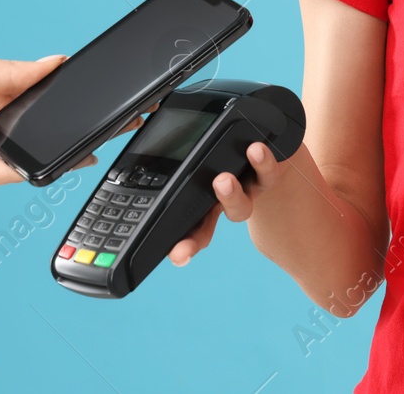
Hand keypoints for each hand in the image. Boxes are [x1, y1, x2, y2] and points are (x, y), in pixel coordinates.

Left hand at [0, 47, 151, 190]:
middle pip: (41, 123)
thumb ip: (5, 72)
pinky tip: (56, 160)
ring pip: (31, 151)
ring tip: (95, 137)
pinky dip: (32, 169)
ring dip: (61, 146)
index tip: (97, 81)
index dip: (66, 88)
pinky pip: (8, 174)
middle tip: (113, 114)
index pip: (37, 90)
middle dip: (75, 119)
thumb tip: (51, 64)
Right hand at [168, 140, 292, 266]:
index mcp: (204, 200)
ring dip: (230, 194)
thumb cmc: (231, 154)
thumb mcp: (201, 163)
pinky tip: (257, 151)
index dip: (182, 245)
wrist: (273, 145)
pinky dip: (263, 162)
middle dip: (197, 238)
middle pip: (208, 224)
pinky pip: (268, 171)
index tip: (175, 257)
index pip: (189, 228)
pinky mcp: (269, 171)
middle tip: (186, 244)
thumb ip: (175, 169)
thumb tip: (131, 160)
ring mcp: (248, 188)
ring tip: (222, 180)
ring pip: (241, 203)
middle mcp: (225, 199)